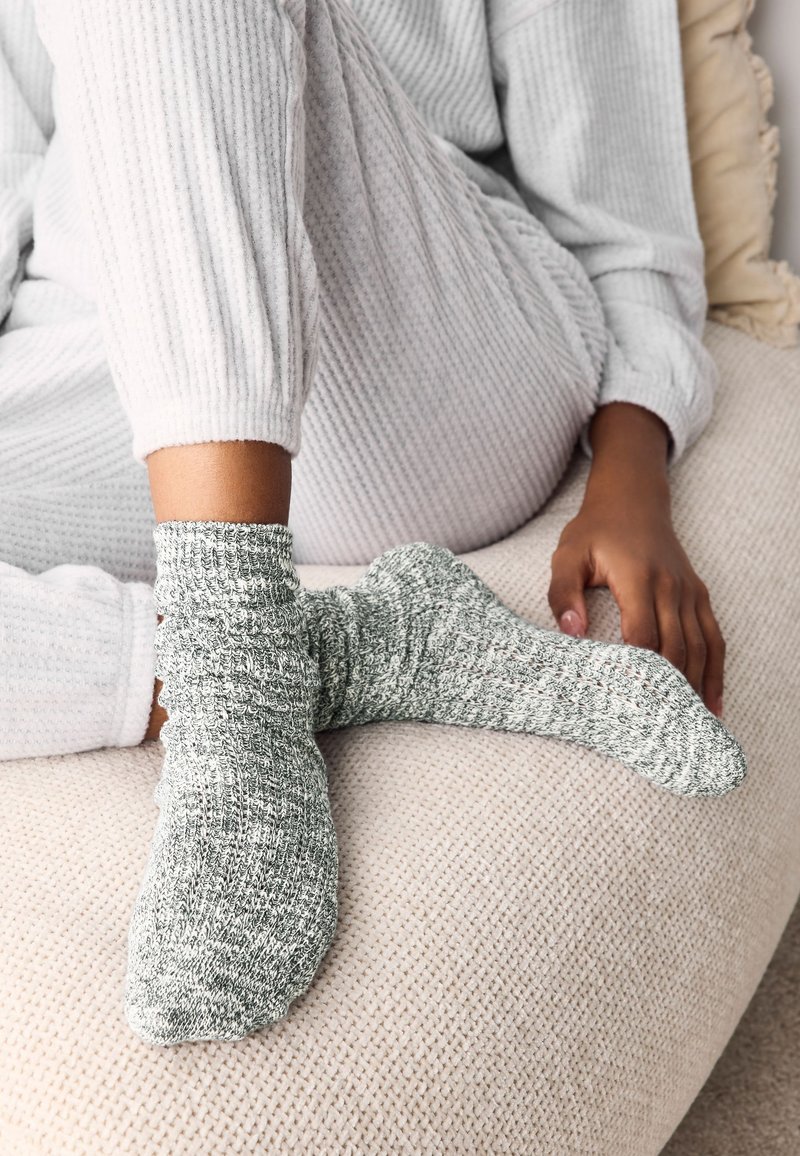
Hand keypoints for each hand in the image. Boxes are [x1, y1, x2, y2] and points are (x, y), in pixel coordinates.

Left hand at [547, 485, 725, 718]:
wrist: (632, 499)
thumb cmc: (595, 531)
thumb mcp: (567, 555)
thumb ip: (563, 593)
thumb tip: (570, 633)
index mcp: (637, 577)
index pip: (642, 633)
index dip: (638, 670)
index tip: (630, 703)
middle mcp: (671, 586)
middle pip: (675, 647)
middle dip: (669, 690)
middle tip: (659, 729)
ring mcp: (689, 591)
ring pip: (699, 648)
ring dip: (696, 688)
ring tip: (687, 726)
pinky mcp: (698, 595)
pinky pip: (714, 638)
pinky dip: (715, 671)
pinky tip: (712, 701)